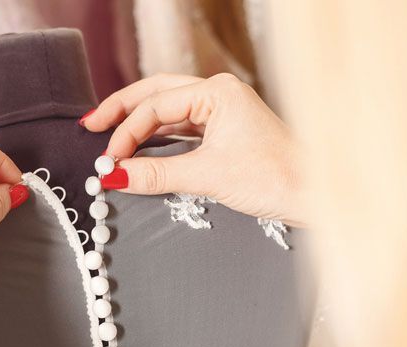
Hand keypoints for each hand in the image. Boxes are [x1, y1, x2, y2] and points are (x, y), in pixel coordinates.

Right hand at [82, 73, 306, 223]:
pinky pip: (180, 129)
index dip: (126, 133)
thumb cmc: (275, 178)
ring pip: (167, 111)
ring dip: (138, 125)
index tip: (108, 161)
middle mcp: (219, 94)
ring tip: (108, 137)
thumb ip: (157, 175)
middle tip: (90, 125)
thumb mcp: (208, 176)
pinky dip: (156, 139)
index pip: (155, 106)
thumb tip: (115, 176)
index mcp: (217, 91)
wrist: (316, 195)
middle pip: (156, 93)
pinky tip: (138, 150)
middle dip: (122, 110)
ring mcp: (222, 112)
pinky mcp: (224, 132)